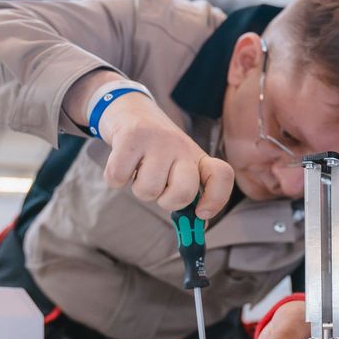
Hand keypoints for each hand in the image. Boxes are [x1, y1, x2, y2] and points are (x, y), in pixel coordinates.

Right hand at [97, 92, 233, 218]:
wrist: (132, 110)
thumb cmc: (157, 148)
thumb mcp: (178, 166)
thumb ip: (189, 196)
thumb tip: (198, 229)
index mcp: (197, 157)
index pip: (222, 175)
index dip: (216, 200)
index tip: (201, 213)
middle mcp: (182, 147)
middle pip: (184, 191)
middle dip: (167, 201)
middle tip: (159, 189)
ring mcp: (157, 140)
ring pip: (148, 190)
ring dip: (137, 188)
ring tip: (139, 170)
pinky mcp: (131, 136)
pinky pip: (119, 178)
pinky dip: (116, 179)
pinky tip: (123, 164)